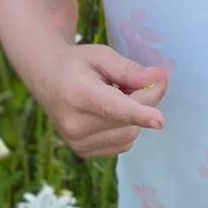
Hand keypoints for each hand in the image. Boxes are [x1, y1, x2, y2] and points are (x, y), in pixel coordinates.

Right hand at [39, 44, 167, 159]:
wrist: (47, 79)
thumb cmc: (77, 63)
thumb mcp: (101, 54)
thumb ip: (129, 69)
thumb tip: (158, 78)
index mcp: (79, 95)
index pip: (114, 108)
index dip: (140, 113)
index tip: (160, 121)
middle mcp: (76, 125)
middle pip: (129, 122)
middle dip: (145, 101)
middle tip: (140, 79)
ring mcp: (77, 143)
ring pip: (129, 135)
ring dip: (135, 116)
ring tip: (119, 94)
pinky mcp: (83, 152)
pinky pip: (122, 144)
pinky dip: (126, 128)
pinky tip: (112, 111)